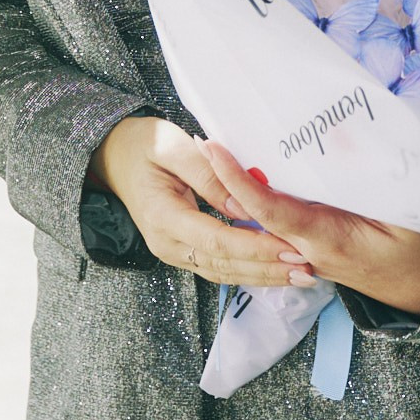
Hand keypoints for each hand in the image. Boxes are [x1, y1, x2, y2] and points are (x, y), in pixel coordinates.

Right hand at [90, 117, 311, 288]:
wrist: (113, 155)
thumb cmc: (142, 143)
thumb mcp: (173, 146)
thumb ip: (209, 175)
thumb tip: (244, 205)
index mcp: (163, 217)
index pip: (217, 240)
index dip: (256, 247)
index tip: (291, 247)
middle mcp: (166, 243)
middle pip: (224, 264)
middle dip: (267, 268)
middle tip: (307, 269)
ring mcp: (171, 251)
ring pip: (222, 272)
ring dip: (262, 276)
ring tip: (300, 276)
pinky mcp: (180, 250)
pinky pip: (217, 267)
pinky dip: (247, 270)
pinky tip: (274, 270)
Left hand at [202, 142, 419, 314]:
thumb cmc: (418, 254)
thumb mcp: (406, 215)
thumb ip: (375, 177)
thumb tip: (345, 136)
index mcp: (324, 238)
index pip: (268, 208)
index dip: (237, 180)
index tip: (213, 149)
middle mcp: (304, 248)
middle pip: (254, 212)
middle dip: (226, 179)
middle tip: (202, 137)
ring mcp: (303, 251)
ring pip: (260, 219)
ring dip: (236, 188)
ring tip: (214, 148)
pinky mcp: (308, 249)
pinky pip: (275, 223)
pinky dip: (257, 199)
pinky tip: (247, 173)